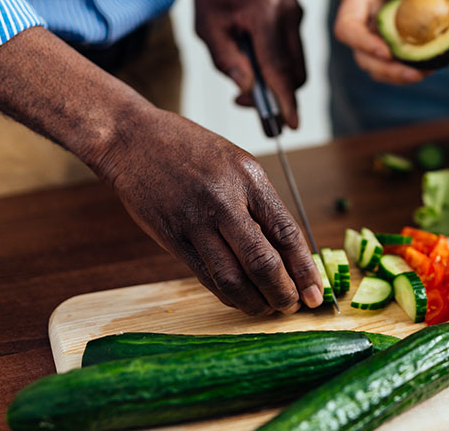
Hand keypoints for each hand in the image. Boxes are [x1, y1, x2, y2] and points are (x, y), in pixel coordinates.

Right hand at [94, 106, 322, 315]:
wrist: (132, 139)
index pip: (286, 233)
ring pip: (233, 278)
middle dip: (284, 293)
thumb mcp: (237, 163)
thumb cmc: (190, 149)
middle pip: (262, 262)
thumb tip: (288, 251)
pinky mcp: (171, 237)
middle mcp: (224, 201)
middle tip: (294, 307)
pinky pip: (206, 277)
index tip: (316, 292)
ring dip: (255, 302)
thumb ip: (260, 204)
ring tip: (268, 309)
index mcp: (248, 178)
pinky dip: (228, 294)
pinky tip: (240, 299)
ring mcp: (195, 221)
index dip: (305, 268)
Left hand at [176, 0, 305, 128]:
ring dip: (275, 81)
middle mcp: (290, 12)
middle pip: (294, 71)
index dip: (284, 100)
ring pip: (296, 64)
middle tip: (241, 100)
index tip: (290, 126)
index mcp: (267, 12)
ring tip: (244, 78)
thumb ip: (228, 62)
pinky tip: (253, 60)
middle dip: (276, 94)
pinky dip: (277, 65)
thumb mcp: (208, 29)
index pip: (279, 67)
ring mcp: (298, 12)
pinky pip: (292, 52)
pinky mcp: (298, 15)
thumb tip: (249, 91)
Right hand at [336, 0, 448, 84]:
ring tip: (425, 74)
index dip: (363, 43)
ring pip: (373, 63)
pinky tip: (429, 67)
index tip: (388, 52)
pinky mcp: (386, 40)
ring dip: (395, 75)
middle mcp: (361, 16)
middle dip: (385, 69)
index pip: (347, 26)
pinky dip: (405, 68)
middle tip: (416, 75)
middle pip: (359, 53)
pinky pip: (390, 61)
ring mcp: (372, 31)